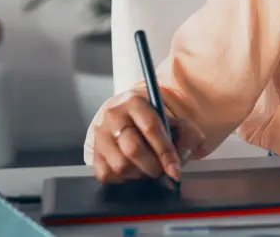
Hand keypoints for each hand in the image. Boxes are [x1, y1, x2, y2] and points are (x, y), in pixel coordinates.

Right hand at [90, 90, 205, 183]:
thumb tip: (180, 159)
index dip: (166, 152)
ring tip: (148, 170)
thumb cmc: (158, 123)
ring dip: (138, 174)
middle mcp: (112, 115)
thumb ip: (187, 136)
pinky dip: (123, 179)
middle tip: (161, 172)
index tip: (175, 171)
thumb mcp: (178, 122)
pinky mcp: (91, 152)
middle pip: (133, 149)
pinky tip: (133, 170)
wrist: (133, 119)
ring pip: (119, 164)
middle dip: (152, 166)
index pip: (151, 128)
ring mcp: (99, 134)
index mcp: (135, 101)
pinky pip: (106, 174)